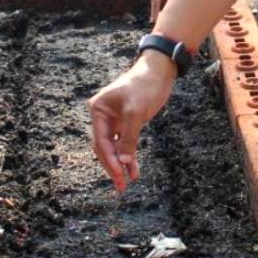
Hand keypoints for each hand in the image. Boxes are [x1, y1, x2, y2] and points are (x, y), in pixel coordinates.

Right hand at [88, 53, 176, 191]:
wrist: (159, 72)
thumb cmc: (145, 86)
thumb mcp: (136, 111)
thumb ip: (128, 137)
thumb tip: (123, 161)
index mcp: (98, 110)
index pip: (101, 141)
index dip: (109, 160)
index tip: (118, 176)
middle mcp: (102, 116)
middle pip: (105, 147)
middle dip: (113, 166)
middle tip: (121, 185)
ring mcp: (114, 120)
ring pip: (114, 147)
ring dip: (121, 163)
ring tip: (128, 181)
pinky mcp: (125, 122)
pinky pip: (124, 143)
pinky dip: (128, 155)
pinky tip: (133, 169)